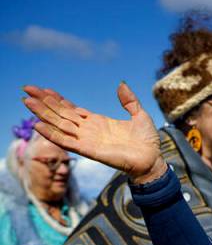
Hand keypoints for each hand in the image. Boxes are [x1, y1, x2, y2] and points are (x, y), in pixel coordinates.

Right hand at [23, 83, 165, 183]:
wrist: (152, 160)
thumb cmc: (147, 142)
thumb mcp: (139, 115)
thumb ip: (129, 101)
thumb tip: (121, 84)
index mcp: (97, 121)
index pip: (71, 108)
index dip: (57, 99)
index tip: (42, 89)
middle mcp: (89, 130)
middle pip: (61, 114)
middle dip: (44, 102)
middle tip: (26, 90)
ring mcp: (87, 140)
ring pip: (60, 125)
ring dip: (43, 114)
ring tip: (27, 102)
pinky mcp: (89, 151)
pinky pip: (67, 142)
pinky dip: (52, 135)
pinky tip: (39, 126)